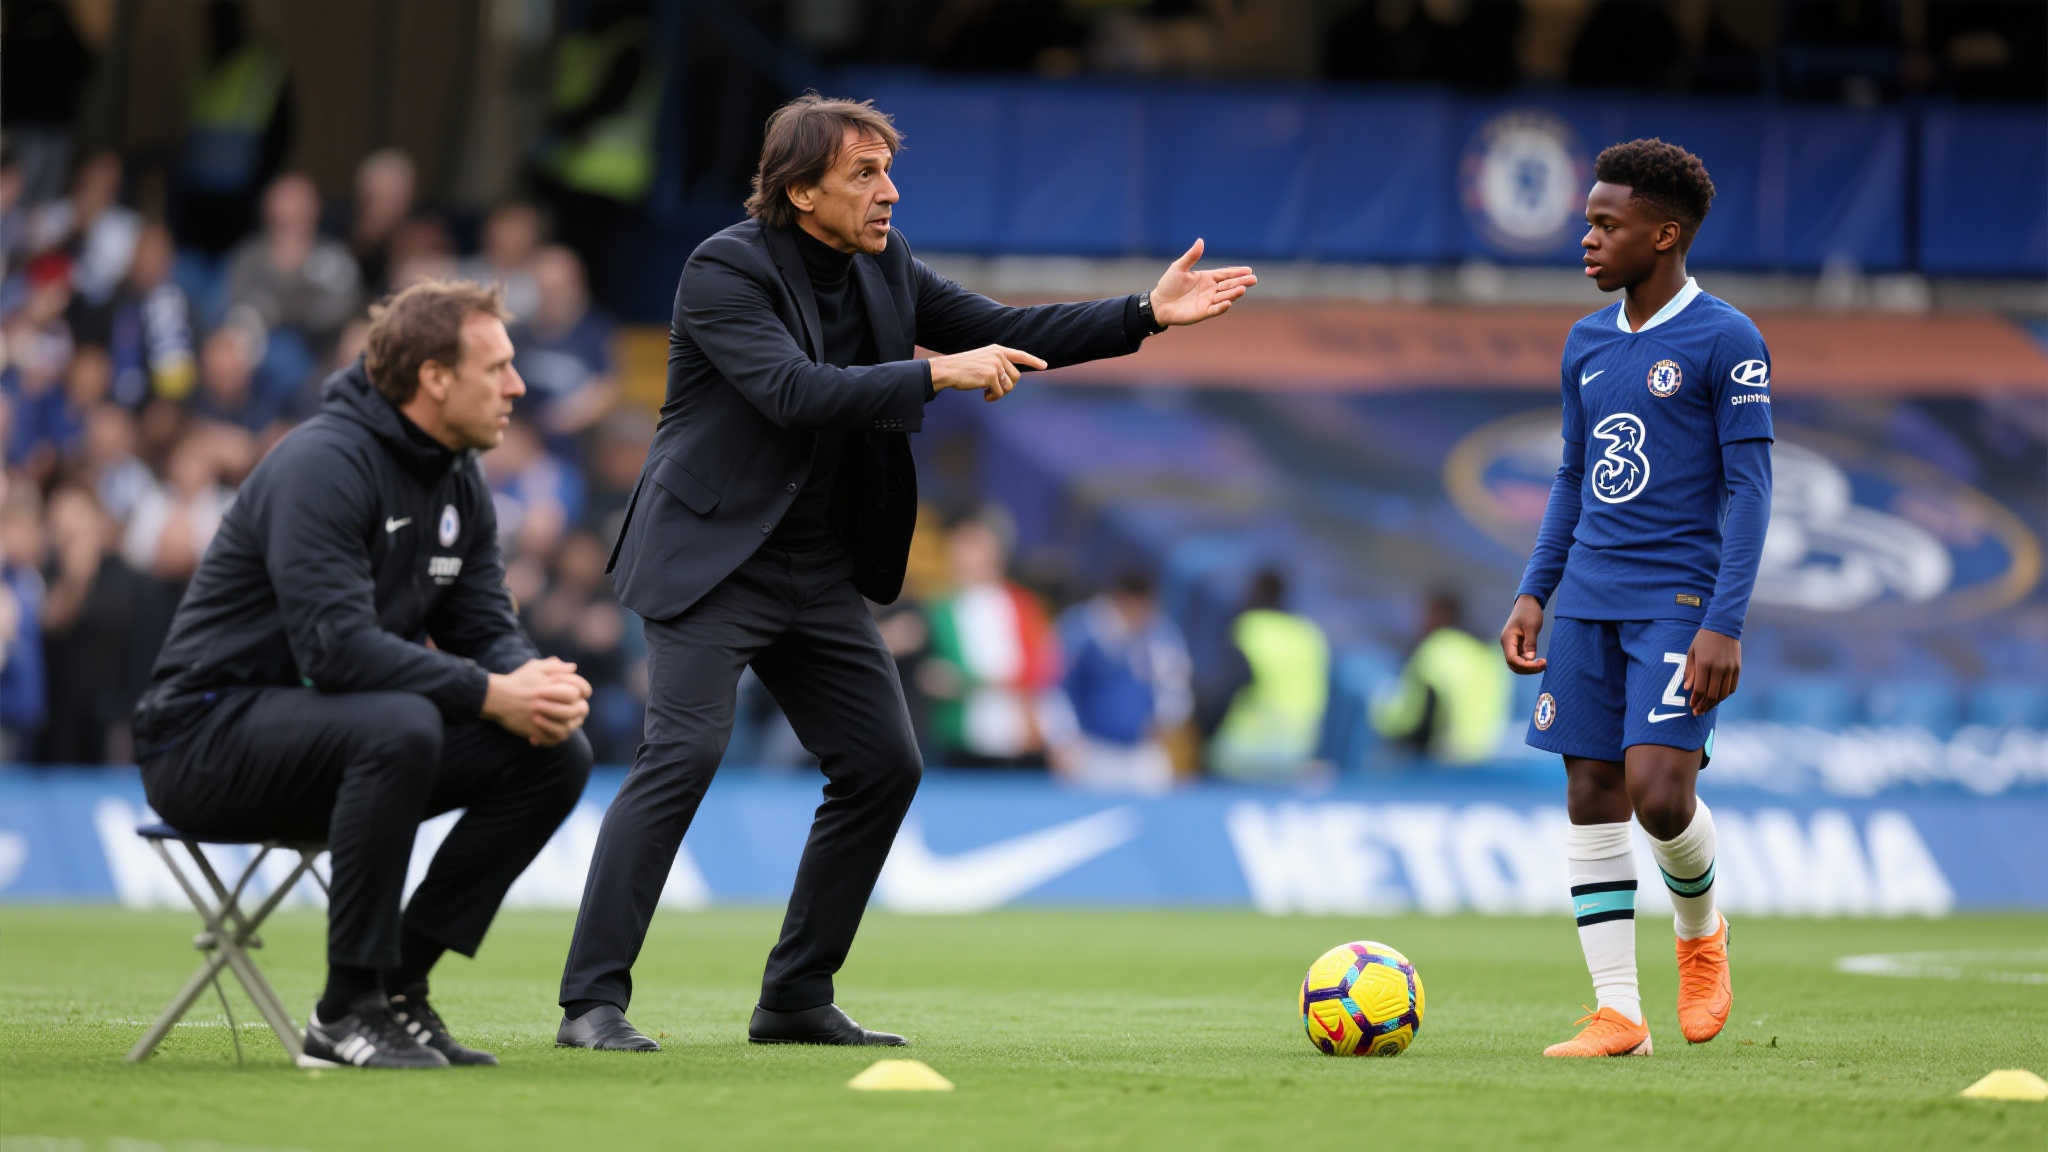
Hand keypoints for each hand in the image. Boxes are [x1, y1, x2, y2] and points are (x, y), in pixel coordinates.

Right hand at [484, 656, 591, 745]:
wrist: (495, 697)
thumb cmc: (516, 681)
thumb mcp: (535, 668)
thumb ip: (555, 667)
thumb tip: (573, 667)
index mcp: (554, 686)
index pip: (581, 690)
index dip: (583, 692)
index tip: (578, 695)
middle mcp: (551, 702)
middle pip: (579, 710)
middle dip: (576, 709)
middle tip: (571, 710)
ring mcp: (543, 718)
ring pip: (569, 728)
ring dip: (568, 725)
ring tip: (561, 722)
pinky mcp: (535, 731)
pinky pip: (554, 740)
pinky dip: (555, 737)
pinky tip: (551, 731)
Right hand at [927, 344, 1047, 402]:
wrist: (948, 370)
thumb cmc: (963, 368)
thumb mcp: (983, 360)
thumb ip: (998, 365)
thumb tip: (1012, 379)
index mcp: (997, 350)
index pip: (1020, 355)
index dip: (1033, 361)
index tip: (1044, 366)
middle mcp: (999, 355)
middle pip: (1016, 377)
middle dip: (1007, 386)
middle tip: (993, 389)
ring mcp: (995, 365)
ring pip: (1009, 386)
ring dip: (998, 393)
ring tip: (986, 391)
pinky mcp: (991, 375)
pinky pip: (999, 393)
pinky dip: (992, 397)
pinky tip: (983, 395)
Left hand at [1148, 238, 1256, 326]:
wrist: (1158, 304)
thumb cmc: (1168, 285)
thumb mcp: (1179, 267)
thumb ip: (1191, 256)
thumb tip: (1200, 241)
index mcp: (1207, 277)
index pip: (1225, 274)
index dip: (1237, 272)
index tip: (1249, 270)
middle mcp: (1210, 289)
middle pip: (1229, 285)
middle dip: (1241, 282)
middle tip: (1253, 279)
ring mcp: (1208, 301)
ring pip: (1224, 296)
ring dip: (1233, 293)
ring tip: (1242, 289)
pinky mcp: (1203, 312)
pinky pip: (1214, 309)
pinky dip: (1221, 307)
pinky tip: (1228, 302)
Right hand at [1499, 594, 1547, 673]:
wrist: (1528, 601)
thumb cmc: (1529, 611)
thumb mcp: (1531, 626)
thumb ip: (1530, 643)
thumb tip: (1530, 659)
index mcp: (1507, 639)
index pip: (1513, 660)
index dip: (1526, 665)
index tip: (1541, 663)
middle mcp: (1507, 644)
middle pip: (1513, 665)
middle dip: (1528, 669)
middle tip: (1545, 665)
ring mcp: (1512, 645)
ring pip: (1517, 664)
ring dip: (1529, 668)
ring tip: (1543, 664)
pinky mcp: (1518, 645)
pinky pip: (1521, 659)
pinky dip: (1530, 663)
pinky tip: (1540, 661)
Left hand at [1683, 628, 1739, 714]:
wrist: (1723, 626)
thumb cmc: (1703, 639)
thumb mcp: (1692, 652)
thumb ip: (1689, 671)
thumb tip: (1688, 689)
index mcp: (1704, 663)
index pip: (1700, 688)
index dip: (1695, 700)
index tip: (1691, 706)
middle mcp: (1718, 668)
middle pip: (1712, 694)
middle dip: (1704, 706)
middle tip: (1697, 712)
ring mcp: (1730, 669)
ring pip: (1723, 693)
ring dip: (1715, 703)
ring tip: (1707, 707)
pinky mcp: (1737, 668)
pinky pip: (1732, 687)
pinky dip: (1725, 695)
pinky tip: (1718, 698)